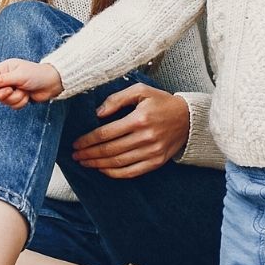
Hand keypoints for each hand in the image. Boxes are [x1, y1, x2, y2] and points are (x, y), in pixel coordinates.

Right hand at [0, 58, 62, 108]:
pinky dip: (20, 102)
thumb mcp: (19, 76)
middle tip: (12, 89)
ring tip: (24, 91)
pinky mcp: (17, 98)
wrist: (52, 84)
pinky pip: (12, 105)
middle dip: (4, 93)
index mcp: (5, 68)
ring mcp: (12, 89)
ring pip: (4, 100)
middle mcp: (6, 79)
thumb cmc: (38, 74)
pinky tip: (27, 96)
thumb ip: (2, 80)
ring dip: (15, 98)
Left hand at [70, 85, 189, 178]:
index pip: (106, 133)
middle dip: (89, 154)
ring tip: (85, 163)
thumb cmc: (161, 102)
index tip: (76, 143)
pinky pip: (131, 172)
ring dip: (98, 164)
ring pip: (118, 162)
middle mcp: (145, 137)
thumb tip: (98, 113)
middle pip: (109, 150)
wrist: (189, 118)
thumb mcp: (140, 91)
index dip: (87, 140)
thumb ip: (117, 99)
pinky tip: (103, 170)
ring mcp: (152, 152)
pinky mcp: (156, 162)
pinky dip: (114, 173)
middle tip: (76, 155)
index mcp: (139, 119)